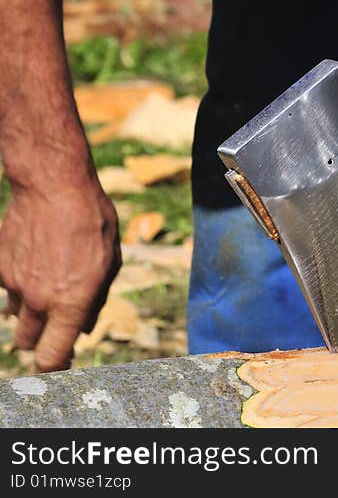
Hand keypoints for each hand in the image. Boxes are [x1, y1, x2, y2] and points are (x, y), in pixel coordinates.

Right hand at [0, 179, 120, 371]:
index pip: (52, 357)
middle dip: (40, 340)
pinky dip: (16, 285)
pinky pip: (4, 290)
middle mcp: (39, 300)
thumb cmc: (93, 222)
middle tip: (53, 324)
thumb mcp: (110, 262)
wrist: (54, 186)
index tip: (59, 366)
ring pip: (13, 317)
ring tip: (47, 283)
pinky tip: (33, 261)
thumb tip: (82, 327)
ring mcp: (14, 284)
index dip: (54, 368)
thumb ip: (95, 300)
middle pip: (28, 343)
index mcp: (72, 303)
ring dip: (27, 312)